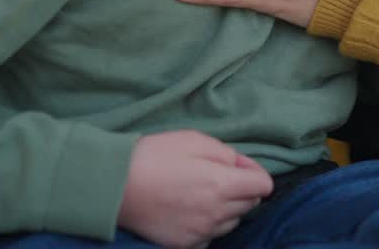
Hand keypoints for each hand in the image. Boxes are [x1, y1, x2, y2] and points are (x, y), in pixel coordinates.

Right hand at [118, 130, 272, 247]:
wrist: (115, 186)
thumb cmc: (155, 156)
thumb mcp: (194, 140)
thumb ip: (226, 153)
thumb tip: (240, 166)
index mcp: (222, 185)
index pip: (264, 186)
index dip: (254, 172)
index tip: (237, 165)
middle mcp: (216, 213)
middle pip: (250, 204)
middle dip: (242, 188)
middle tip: (217, 174)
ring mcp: (201, 232)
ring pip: (232, 221)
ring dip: (227, 207)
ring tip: (201, 192)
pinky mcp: (185, 244)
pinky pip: (211, 236)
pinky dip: (209, 224)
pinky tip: (190, 210)